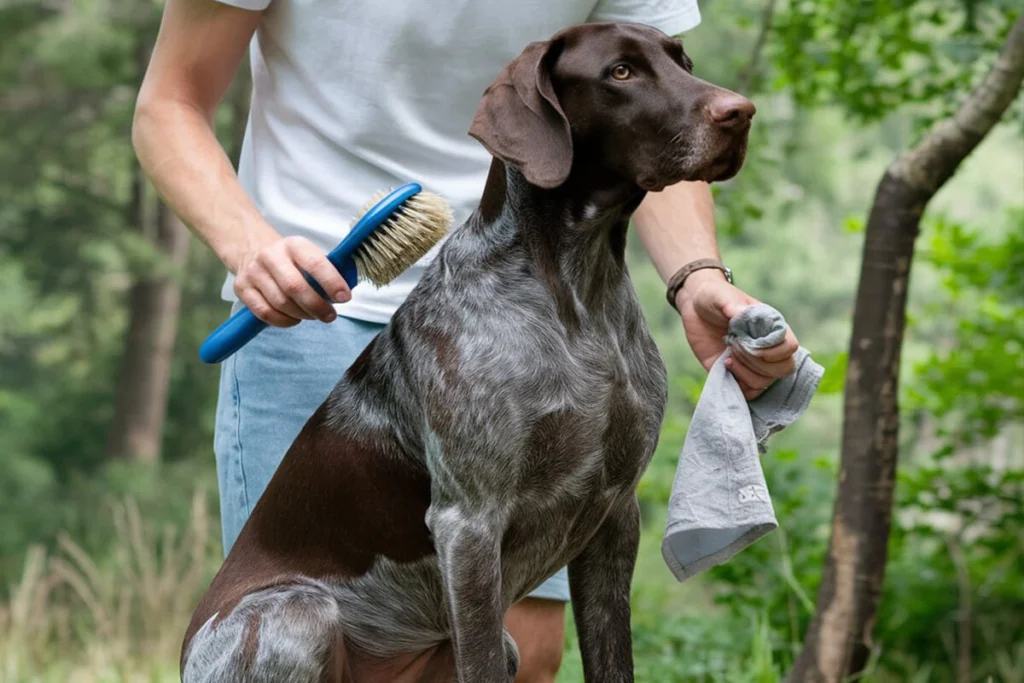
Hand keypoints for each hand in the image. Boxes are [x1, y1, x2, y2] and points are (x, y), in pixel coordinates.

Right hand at [232, 234, 351, 326]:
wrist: (252, 249)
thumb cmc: (291, 260)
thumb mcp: (308, 255)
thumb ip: (326, 271)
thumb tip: (344, 294)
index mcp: (294, 245)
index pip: (315, 263)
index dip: (331, 282)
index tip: (344, 298)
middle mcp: (271, 255)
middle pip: (295, 287)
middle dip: (317, 306)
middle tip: (330, 316)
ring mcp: (254, 272)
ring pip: (280, 302)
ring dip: (301, 315)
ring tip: (312, 316)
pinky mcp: (242, 288)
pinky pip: (264, 312)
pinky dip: (283, 321)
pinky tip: (294, 319)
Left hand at [675, 270, 798, 399]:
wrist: (696, 308)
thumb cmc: (714, 297)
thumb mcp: (720, 296)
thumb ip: (731, 305)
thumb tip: (739, 313)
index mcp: (771, 327)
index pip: (790, 346)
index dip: (776, 351)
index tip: (754, 345)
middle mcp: (767, 347)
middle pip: (784, 369)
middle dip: (758, 363)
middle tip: (736, 348)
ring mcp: (753, 363)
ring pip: (765, 383)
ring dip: (746, 373)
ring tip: (728, 357)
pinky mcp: (737, 374)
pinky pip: (748, 392)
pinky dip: (738, 384)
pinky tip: (724, 365)